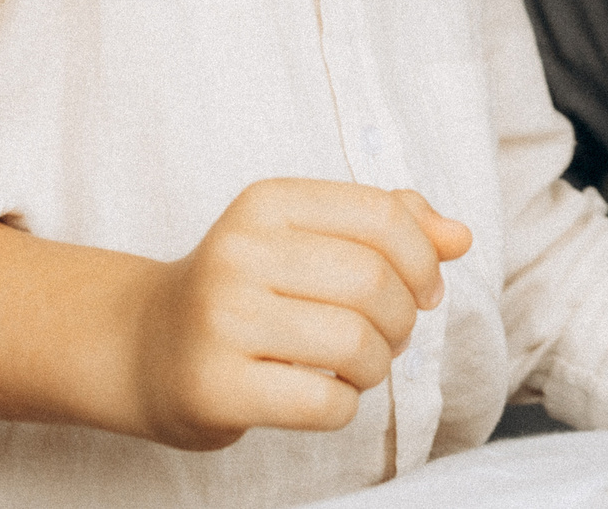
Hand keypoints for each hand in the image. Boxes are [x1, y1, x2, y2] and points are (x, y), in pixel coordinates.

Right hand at [130, 179, 472, 448]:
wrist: (146, 346)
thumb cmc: (247, 289)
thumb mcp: (306, 237)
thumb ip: (388, 227)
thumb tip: (460, 237)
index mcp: (267, 202)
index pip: (383, 217)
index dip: (423, 259)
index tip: (423, 288)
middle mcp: (239, 253)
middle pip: (375, 284)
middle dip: (403, 320)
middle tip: (389, 335)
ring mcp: (222, 321)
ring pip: (356, 345)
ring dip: (376, 366)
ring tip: (357, 366)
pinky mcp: (216, 387)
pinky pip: (326, 404)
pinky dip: (345, 405)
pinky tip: (322, 394)